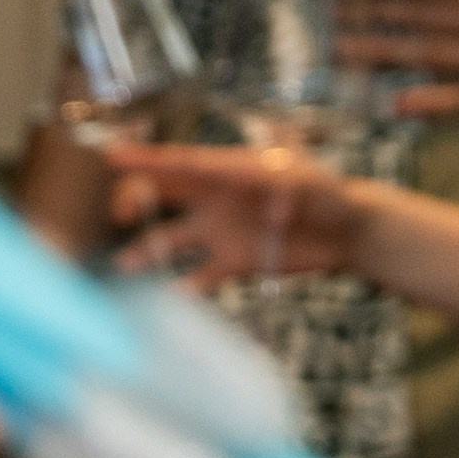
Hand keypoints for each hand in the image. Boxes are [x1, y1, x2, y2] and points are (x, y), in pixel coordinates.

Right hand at [104, 144, 375, 289]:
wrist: (346, 231)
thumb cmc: (329, 194)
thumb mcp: (309, 183)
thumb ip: (289, 189)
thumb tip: (275, 205)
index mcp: (229, 170)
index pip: (181, 164)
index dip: (145, 160)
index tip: (112, 157)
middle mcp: (216, 199)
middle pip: (166, 195)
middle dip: (137, 200)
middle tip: (118, 214)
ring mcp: (221, 232)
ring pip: (174, 240)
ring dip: (148, 250)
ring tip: (123, 265)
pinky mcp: (233, 262)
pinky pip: (201, 277)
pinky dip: (184, 289)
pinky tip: (165, 301)